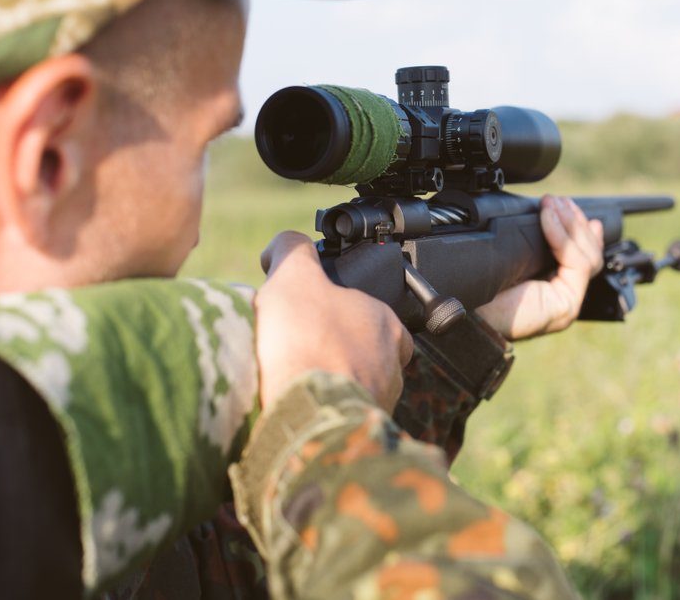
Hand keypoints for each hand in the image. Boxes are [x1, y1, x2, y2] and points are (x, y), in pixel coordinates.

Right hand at [254, 231, 413, 410]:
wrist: (308, 414)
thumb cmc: (307, 343)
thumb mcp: (294, 277)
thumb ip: (293, 251)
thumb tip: (287, 243)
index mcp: (386, 324)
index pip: (372, 314)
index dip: (339, 313)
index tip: (314, 320)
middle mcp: (392, 365)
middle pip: (363, 353)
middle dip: (334, 353)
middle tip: (300, 352)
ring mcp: (380, 403)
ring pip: (355, 388)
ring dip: (330, 386)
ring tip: (295, 384)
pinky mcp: (363, 435)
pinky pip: (343, 419)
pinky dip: (323, 414)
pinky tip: (299, 409)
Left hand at [476, 195, 603, 339]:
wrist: (466, 313)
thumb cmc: (478, 290)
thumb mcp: (510, 258)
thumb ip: (531, 243)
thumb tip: (547, 213)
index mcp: (549, 287)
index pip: (579, 256)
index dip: (578, 229)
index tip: (567, 206)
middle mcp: (562, 297)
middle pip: (589, 254)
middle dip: (575, 222)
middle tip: (556, 200)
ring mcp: (566, 303)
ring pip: (589, 257)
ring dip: (571, 225)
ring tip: (552, 204)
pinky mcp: (565, 306)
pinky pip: (578, 264)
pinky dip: (564, 237)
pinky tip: (549, 218)